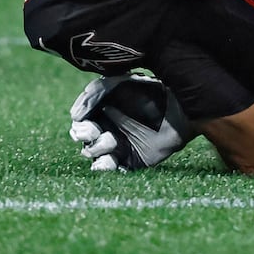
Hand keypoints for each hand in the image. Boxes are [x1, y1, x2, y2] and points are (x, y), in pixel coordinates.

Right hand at [68, 74, 189, 170]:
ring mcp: (118, 146)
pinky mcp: (129, 160)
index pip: (79, 123)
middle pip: (82, 139)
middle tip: (95, 132)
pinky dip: (103, 167)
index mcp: (102, 111)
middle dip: (84, 136)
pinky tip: (108, 161)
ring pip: (92, 154)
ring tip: (112, 141)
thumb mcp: (121, 84)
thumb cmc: (151, 92)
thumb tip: (74, 115)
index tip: (86, 123)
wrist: (179, 109)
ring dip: (97, 149)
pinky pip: (109, 169)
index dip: (79, 125)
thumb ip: (95, 93)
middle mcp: (107, 129)